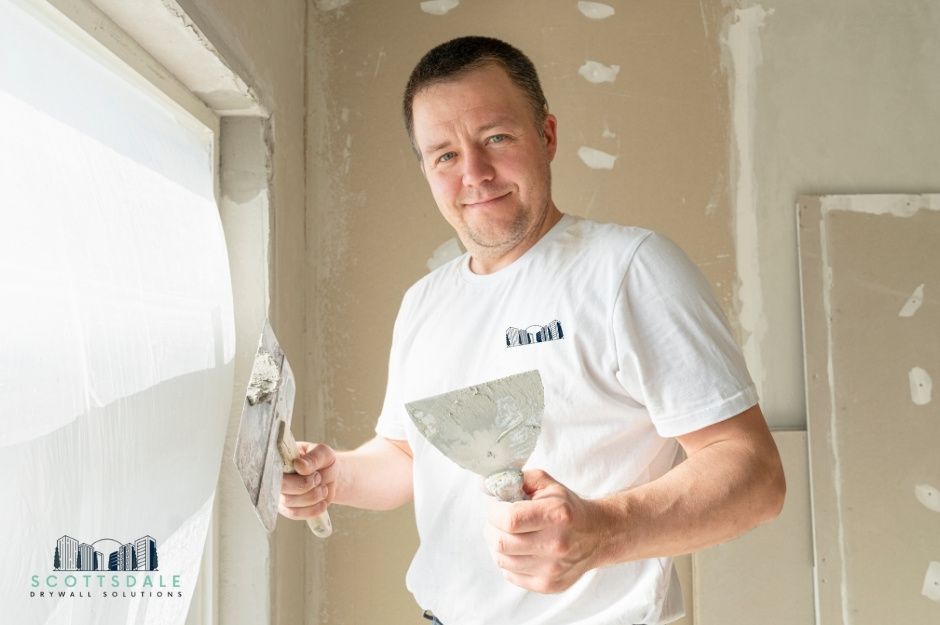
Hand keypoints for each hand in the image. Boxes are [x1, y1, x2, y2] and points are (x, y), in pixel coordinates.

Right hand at [279, 441, 336, 519]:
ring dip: (312, 496)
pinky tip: (322, 503)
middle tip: (318, 477)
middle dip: (305, 485)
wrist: (332, 476)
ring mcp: (280, 495)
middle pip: (281, 488)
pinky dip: (312, 510)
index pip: (273, 469)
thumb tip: (299, 465)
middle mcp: (276, 478)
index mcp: (280, 460)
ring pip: (289, 502)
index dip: (290, 474)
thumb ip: (313, 458)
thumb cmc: (323, 462)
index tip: (310, 472)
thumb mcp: (323, 453)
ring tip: (323, 487)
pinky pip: (295, 514)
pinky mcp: (288, 509)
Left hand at [484, 470, 605, 593]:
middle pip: (501, 542)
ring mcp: (552, 568)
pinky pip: (510, 575)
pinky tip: (518, 550)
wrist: (597, 535)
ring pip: (501, 560)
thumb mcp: (546, 484)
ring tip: (508, 534)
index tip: (495, 506)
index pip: (509, 519)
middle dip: (491, 528)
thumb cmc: (567, 508)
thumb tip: (484, 484)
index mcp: (556, 514)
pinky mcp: (549, 585)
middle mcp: (556, 544)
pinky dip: (508, 561)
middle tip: (497, 520)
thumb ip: (515, 479)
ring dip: (498, 544)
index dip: (493, 511)